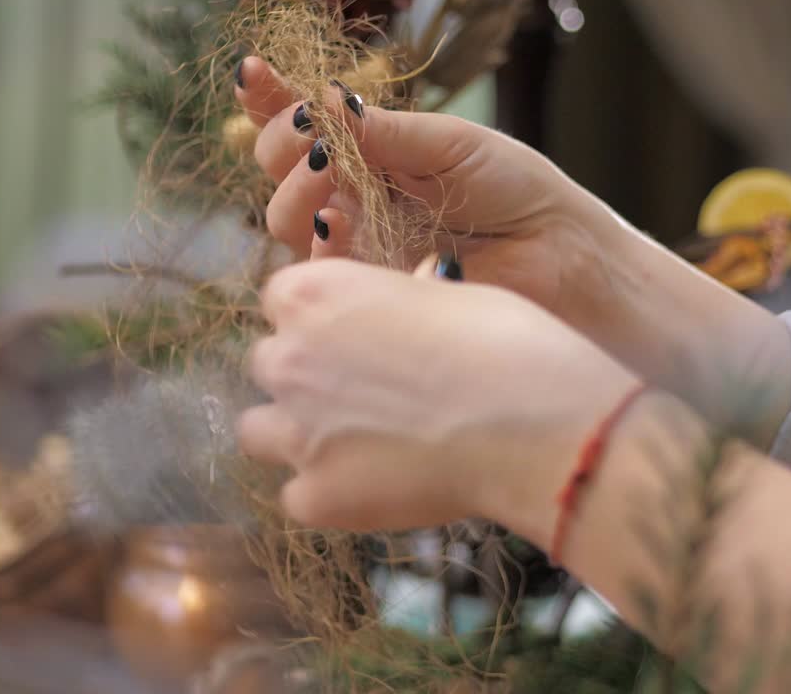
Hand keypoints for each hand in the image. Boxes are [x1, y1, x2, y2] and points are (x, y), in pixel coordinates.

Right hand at [235, 56, 608, 318]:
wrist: (559, 256)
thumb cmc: (517, 192)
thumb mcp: (451, 144)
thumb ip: (385, 131)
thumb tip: (324, 100)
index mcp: (372, 154)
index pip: (305, 126)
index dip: (270, 100)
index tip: (252, 71)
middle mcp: (353, 198)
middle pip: (279, 173)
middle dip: (280, 146)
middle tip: (307, 137)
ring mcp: (357, 245)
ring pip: (286, 221)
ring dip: (294, 192)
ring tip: (327, 175)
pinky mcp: (367, 289)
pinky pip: (319, 270)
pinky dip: (318, 243)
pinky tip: (335, 223)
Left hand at [236, 257, 639, 534]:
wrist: (531, 424)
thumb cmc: (504, 344)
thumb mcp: (439, 293)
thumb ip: (386, 306)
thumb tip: (388, 322)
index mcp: (312, 294)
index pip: (280, 301)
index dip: (318, 321)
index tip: (355, 337)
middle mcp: (288, 357)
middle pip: (269, 365)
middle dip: (306, 377)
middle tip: (364, 394)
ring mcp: (296, 432)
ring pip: (259, 432)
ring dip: (296, 435)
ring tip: (357, 446)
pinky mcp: (314, 497)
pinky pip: (297, 496)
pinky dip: (328, 495)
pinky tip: (377, 488)